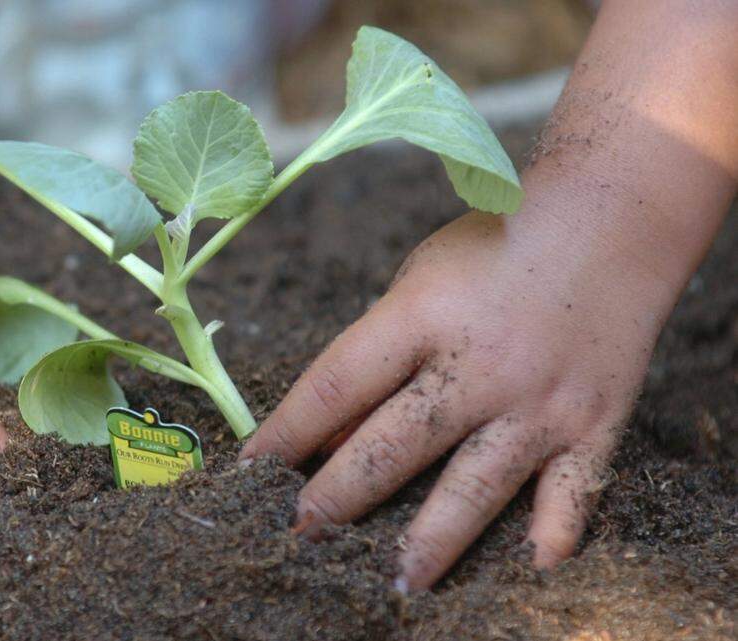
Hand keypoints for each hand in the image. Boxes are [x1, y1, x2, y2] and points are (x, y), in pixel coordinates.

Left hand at [240, 205, 674, 591]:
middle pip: (392, 446)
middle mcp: (477, 365)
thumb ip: (374, 357)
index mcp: (420, 316)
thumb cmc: (492, 249)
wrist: (610, 220)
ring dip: (430, 542)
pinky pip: (572, 493)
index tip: (249, 473)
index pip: (334, 385)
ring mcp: (538, 400)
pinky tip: (528, 570)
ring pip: (473, 486)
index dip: (285, 432)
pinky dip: (552, 533)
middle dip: (338, 498)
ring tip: (395, 584)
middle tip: (299, 537)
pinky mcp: (594, 423)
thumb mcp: (415, 282)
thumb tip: (329, 437)